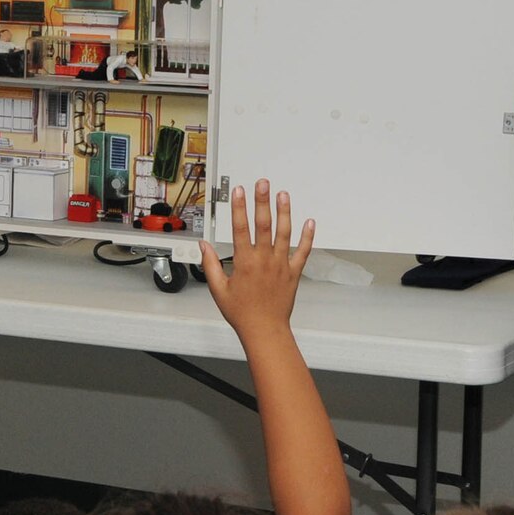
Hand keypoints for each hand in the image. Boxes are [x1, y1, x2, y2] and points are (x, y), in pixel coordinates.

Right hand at [201, 179, 313, 338]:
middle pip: (264, 225)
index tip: (238, 192)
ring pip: (284, 233)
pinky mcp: (293, 273)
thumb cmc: (242, 313)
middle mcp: (264, 260)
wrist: (265, 330)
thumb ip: (210, 265)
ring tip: (283, 195)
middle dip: (262, 202)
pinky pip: (303, 252)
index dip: (238, 208)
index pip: (240, 229)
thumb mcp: (218, 290)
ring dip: (284, 212)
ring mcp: (281, 265)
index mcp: (245, 263)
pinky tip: (310, 222)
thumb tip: (203, 246)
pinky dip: (307, 237)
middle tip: (263, 184)